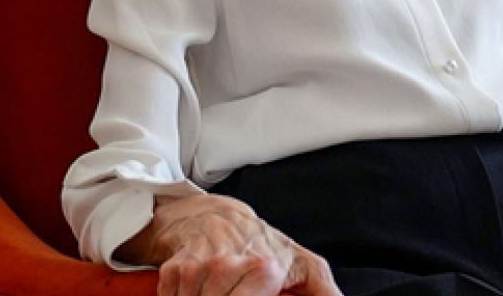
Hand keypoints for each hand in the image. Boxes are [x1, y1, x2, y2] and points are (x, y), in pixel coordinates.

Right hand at [117, 193, 342, 295]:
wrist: (216, 215)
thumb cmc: (262, 245)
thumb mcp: (302, 265)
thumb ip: (325, 290)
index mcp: (268, 269)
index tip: (249, 292)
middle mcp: (233, 267)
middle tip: (236, 288)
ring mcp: (203, 268)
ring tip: (219, 288)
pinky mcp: (178, 269)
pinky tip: (199, 285)